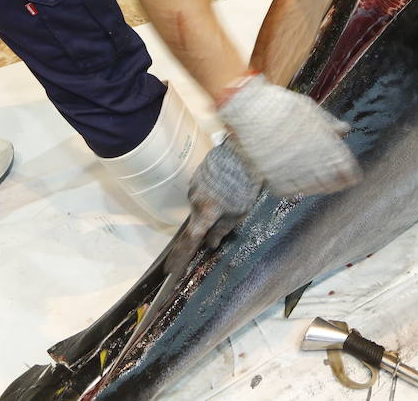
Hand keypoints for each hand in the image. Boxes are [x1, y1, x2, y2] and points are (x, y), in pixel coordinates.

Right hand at [168, 141, 260, 270]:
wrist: (244, 149)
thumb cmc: (246, 183)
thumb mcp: (240, 211)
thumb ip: (223, 229)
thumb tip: (211, 243)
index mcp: (205, 213)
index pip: (190, 240)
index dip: (181, 255)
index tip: (171, 268)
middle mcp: (194, 199)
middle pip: (198, 219)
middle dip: (209, 222)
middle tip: (229, 212)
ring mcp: (194, 184)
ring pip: (201, 202)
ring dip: (213, 203)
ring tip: (234, 192)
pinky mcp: (198, 172)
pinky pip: (203, 189)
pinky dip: (213, 191)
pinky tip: (228, 183)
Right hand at [217, 73, 360, 196]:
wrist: (249, 107)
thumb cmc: (280, 104)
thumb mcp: (308, 108)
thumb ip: (327, 122)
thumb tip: (345, 130)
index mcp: (323, 140)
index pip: (344, 166)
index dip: (350, 174)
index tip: (352, 176)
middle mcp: (310, 157)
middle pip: (330, 181)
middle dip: (335, 182)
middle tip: (335, 183)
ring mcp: (291, 167)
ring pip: (311, 188)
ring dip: (316, 187)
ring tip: (316, 183)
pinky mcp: (272, 174)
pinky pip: (289, 191)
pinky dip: (294, 189)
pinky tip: (296, 183)